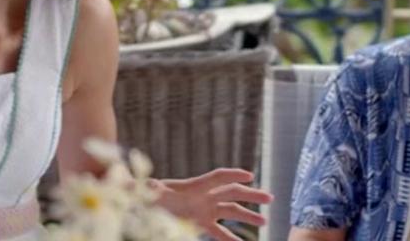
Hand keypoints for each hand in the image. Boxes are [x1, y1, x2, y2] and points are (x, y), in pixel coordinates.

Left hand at [153, 168, 272, 240]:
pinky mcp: (201, 222)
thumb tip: (139, 184)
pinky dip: (231, 238)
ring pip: (231, 211)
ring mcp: (205, 209)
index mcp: (194, 186)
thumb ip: (148, 189)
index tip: (249, 176)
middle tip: (270, 197)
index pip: (217, 177)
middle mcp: (204, 196)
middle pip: (231, 192)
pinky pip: (220, 232)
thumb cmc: (148, 194)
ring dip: (247, 216)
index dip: (233, 175)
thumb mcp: (150, 191)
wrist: (147, 202)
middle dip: (250, 194)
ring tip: (264, 222)